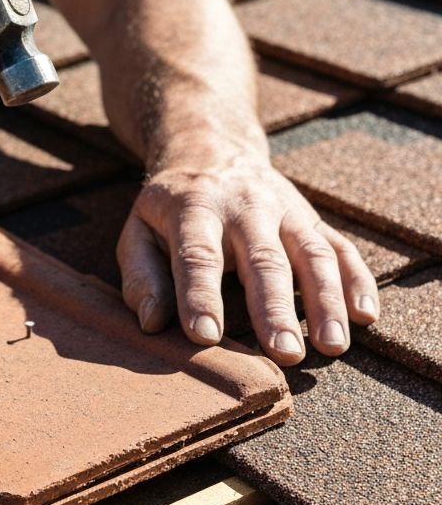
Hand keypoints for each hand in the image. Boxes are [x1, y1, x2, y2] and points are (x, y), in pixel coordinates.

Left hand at [116, 153, 379, 364]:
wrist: (210, 150)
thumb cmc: (169, 208)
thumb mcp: (138, 230)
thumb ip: (140, 277)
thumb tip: (152, 323)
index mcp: (193, 208)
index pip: (196, 254)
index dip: (200, 295)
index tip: (205, 336)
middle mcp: (243, 206)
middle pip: (262, 258)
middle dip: (274, 308)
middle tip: (284, 354)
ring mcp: (283, 209)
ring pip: (311, 253)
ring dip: (325, 300)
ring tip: (331, 346)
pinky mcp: (310, 217)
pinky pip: (341, 247)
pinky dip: (357, 280)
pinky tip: (366, 315)